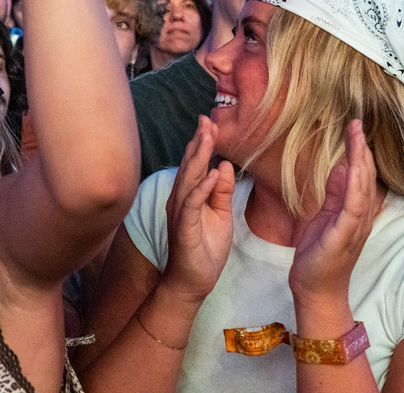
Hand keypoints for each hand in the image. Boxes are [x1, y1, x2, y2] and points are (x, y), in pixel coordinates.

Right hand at [161, 116, 234, 302]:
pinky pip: (192, 204)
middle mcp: (179, 200)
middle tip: (207, 120)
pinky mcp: (185, 229)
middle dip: (198, 142)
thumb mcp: (220, 216)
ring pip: (188, 180)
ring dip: (198, 158)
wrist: (193, 283)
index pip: (194, 165)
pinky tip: (211, 174)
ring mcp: (180, 214)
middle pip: (189, 166)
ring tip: (208, 137)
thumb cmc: (204, 250)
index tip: (210, 122)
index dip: (201, 143)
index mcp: (188, 196)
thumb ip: (221, 192)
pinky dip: (202, 188)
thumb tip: (223, 165)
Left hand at [289, 120, 380, 303]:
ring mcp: (355, 227)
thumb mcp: (326, 216)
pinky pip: (352, 208)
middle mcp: (360, 217)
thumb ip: (334, 193)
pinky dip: (353, 187)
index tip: (354, 127)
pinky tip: (351, 169)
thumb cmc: (320, 253)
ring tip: (356, 136)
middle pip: (366, 177)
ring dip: (360, 161)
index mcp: (354, 210)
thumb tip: (340, 167)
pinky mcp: (343, 236)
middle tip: (357, 123)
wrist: (315, 288)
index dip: (359, 151)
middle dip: (362, 149)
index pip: (360, 175)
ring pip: (362, 188)